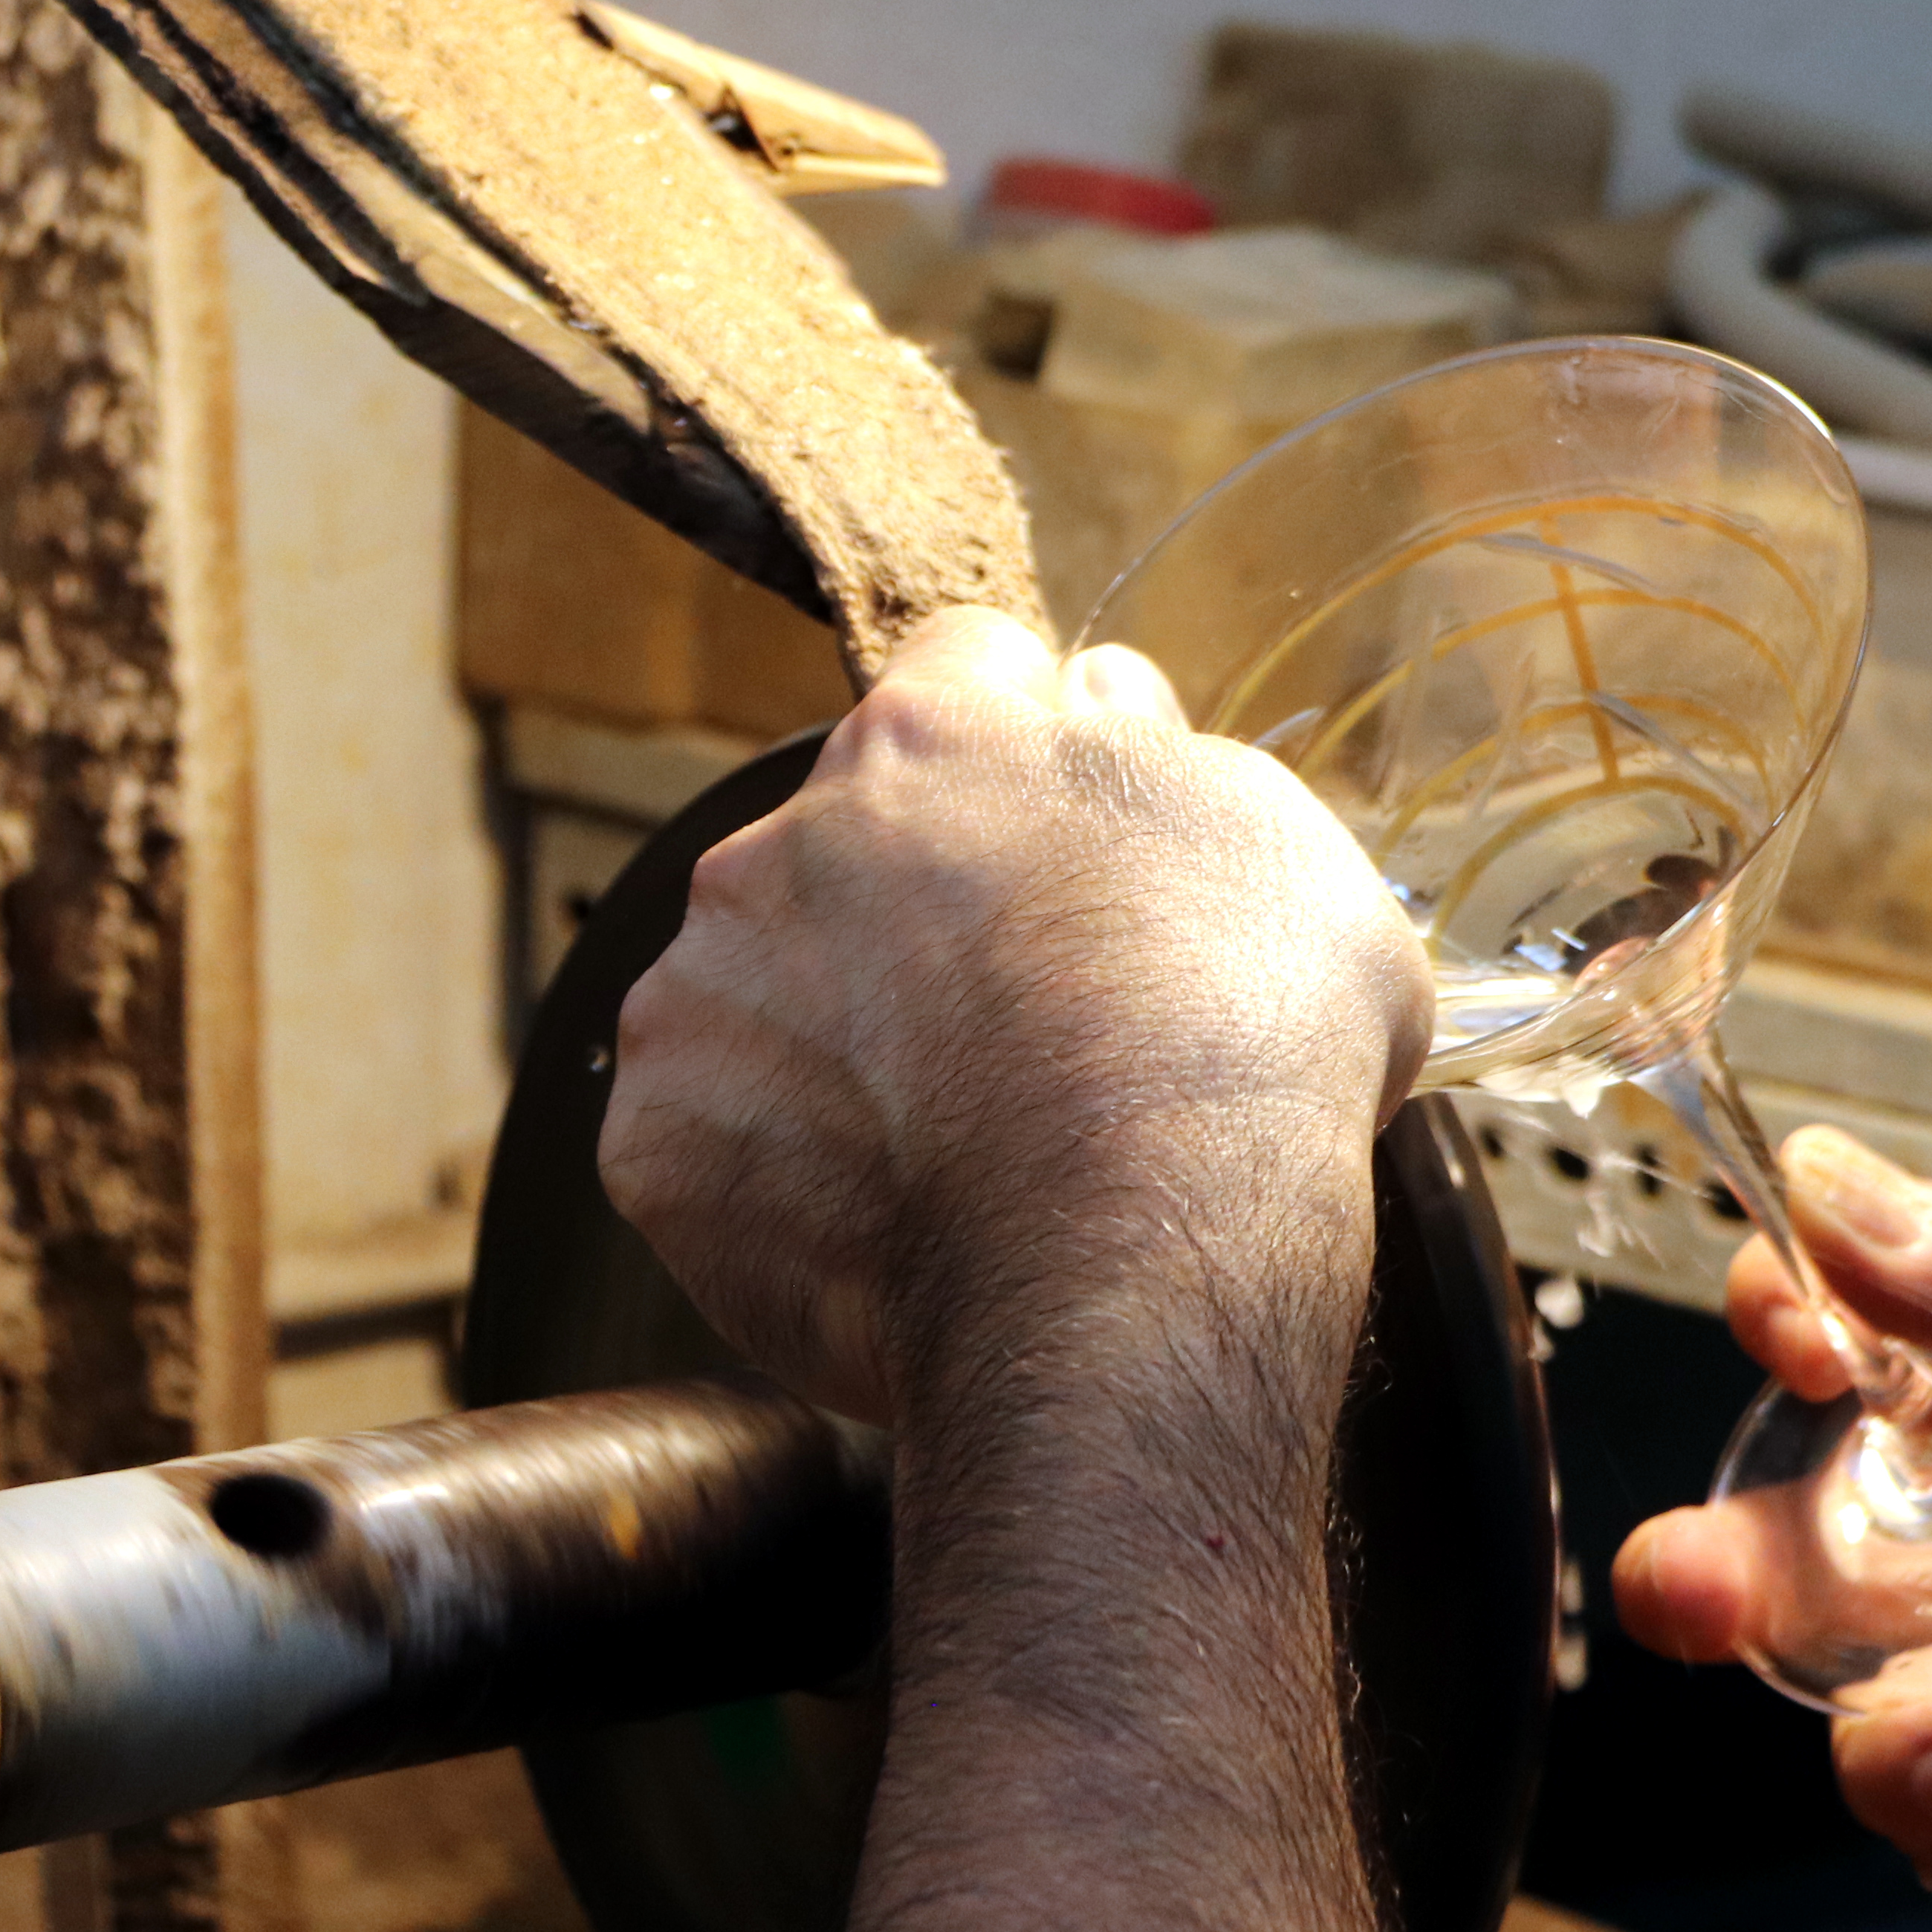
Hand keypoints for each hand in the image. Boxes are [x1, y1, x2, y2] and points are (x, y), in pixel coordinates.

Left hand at [597, 609, 1431, 1426]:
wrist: (1139, 1263)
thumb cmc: (1237, 1036)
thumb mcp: (1270, 836)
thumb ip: (1157, 752)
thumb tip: (1101, 699)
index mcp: (926, 737)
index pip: (964, 668)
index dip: (1033, 740)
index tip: (1075, 824)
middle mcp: (778, 844)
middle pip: (852, 842)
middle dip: (925, 905)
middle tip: (1036, 1013)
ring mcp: (704, 1000)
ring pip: (769, 993)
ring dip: (844, 1039)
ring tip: (965, 1136)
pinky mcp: (662, 1148)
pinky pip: (721, 1143)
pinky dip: (791, 1179)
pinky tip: (894, 1217)